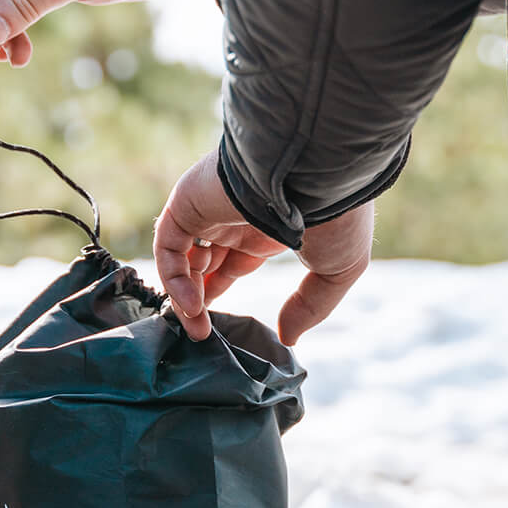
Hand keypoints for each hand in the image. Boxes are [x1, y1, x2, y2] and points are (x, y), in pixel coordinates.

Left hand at [154, 148, 373, 344]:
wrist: (322, 169)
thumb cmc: (339, 214)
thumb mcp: (337, 269)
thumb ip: (311, 306)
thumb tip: (288, 337)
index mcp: (267, 226)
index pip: (232, 261)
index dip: (220, 290)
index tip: (215, 324)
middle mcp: (234, 216)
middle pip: (201, 261)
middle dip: (197, 298)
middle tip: (200, 334)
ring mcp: (210, 208)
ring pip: (180, 256)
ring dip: (183, 295)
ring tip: (195, 329)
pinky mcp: (189, 202)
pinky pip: (168, 244)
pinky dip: (173, 277)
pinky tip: (193, 305)